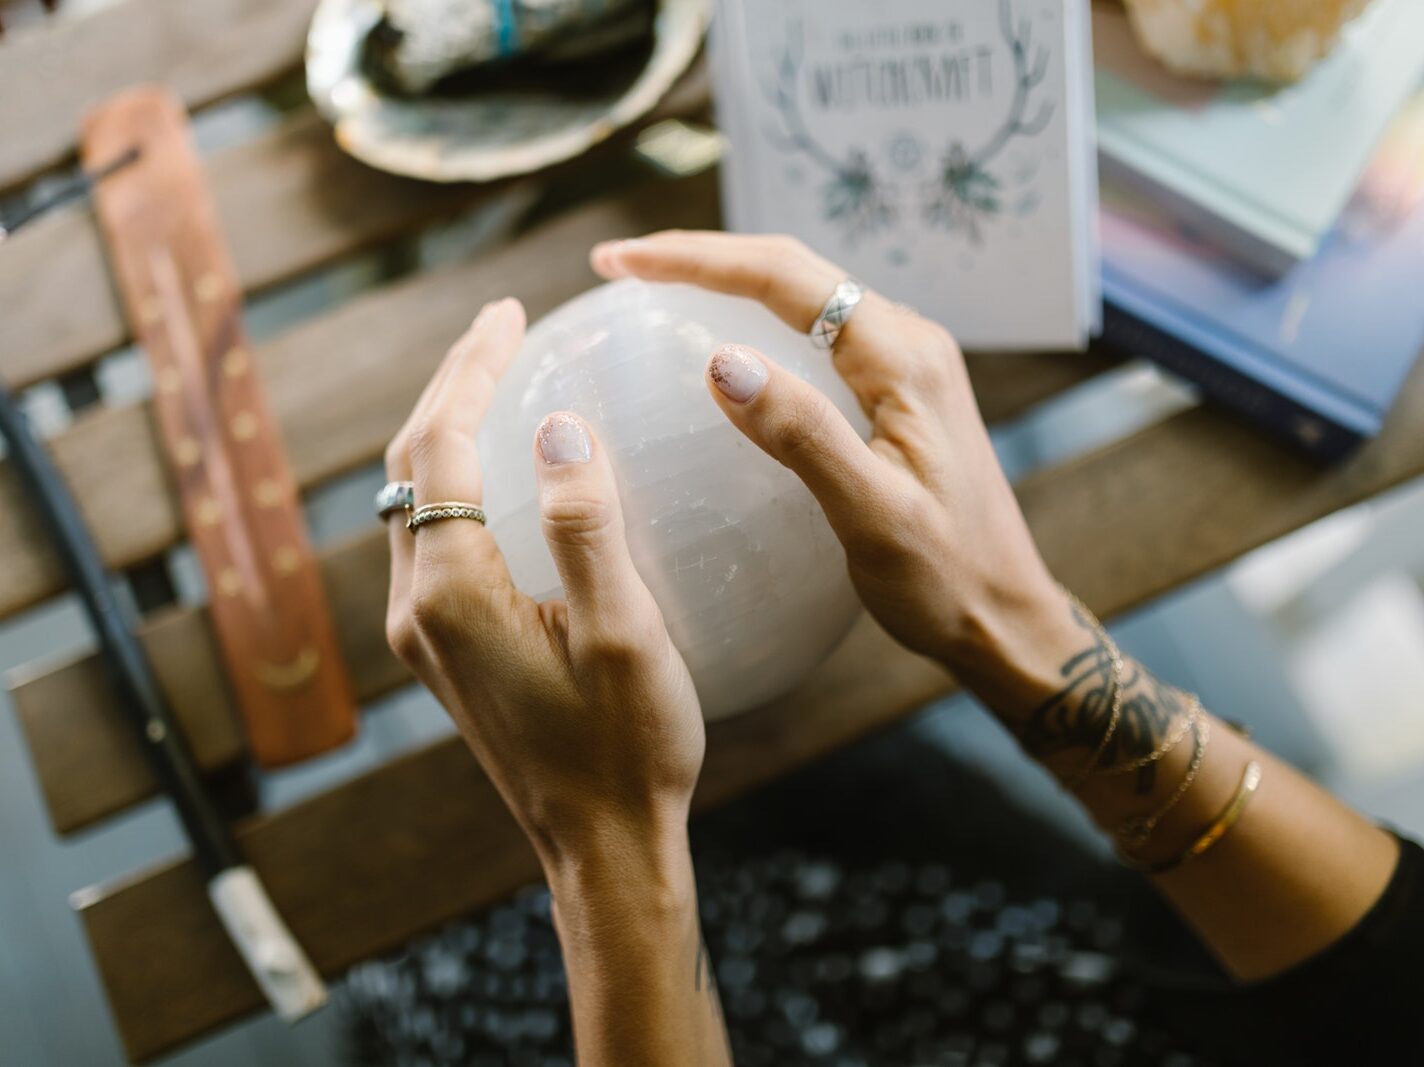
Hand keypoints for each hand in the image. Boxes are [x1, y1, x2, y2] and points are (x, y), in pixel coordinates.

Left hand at [382, 298, 703, 870]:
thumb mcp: (624, 635)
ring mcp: (424, 631)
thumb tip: (554, 426)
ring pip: (414, 500)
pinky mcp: (444, 649)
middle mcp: (417, 606)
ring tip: (497, 376)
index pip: (439, 447)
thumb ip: (584, 526)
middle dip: (450, 385)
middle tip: (502, 326)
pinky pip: (433, 537)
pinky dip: (458, 479)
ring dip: (447, 430)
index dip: (472, 369)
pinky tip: (503, 468)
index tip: (512, 312)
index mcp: (451, 593)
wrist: (600, 847)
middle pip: (409, 464)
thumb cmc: (627, 748)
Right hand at [591, 232, 1075, 708]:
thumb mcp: (871, 517)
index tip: (621, 263)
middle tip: (619, 266)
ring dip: (728, 281)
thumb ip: (802, 435)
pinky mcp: (897, 394)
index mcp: (903, 359)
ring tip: (654, 288)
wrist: (1006, 616)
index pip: (786, 278)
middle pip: (793, 271)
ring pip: (804, 297)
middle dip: (703, 257)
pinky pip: (816, 336)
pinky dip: (757, 321)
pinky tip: (720, 345)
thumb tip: (720, 361)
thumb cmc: (945, 579)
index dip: (698, 259)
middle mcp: (908, 342)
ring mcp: (905, 366)